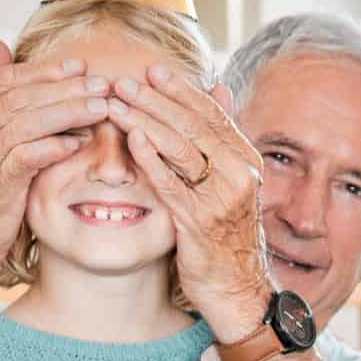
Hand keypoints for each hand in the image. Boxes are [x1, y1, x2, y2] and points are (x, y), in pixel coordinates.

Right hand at [0, 41, 113, 280]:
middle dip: (65, 89)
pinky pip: (26, 157)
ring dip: (68, 113)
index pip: (6, 81)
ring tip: (100, 108)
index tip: (80, 66)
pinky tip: (79, 142)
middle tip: (101, 84)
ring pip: (26, 123)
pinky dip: (54, 146)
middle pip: (20, 98)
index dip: (45, 71)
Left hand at [107, 66, 273, 340]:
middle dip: (156, 99)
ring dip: (145, 121)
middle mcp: (239, 173)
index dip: (181, 89)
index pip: (211, 113)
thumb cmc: (226, 236)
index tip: (153, 70)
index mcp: (245, 159)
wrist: (238, 289)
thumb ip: (221, 138)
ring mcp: (221, 197)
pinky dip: (151, 159)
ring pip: (181, 148)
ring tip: (116, 103)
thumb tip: (219, 89)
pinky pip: (172, 183)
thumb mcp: (230, 182)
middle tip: (123, 80)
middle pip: (193, 124)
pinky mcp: (200, 221)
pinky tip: (131, 139)